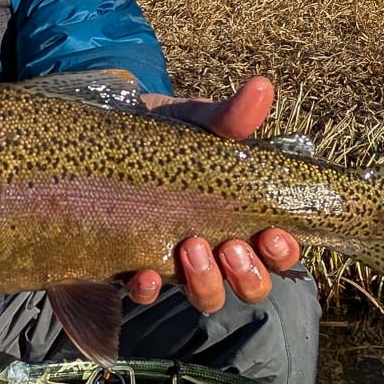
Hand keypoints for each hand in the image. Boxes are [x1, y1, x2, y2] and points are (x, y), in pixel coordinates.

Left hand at [128, 77, 301, 311]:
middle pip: (248, 285)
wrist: (101, 134)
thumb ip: (227, 115)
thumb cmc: (161, 131)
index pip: (275, 250)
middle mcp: (213, 246)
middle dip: (247, 274)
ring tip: (191, 248)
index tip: (274, 235)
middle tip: (230, 247)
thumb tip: (263, 87)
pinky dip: (147, 289)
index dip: (282, 253)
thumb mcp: (193, 120)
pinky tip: (143, 274)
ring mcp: (173, 261)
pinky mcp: (130, 265)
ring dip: (206, 283)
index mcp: (237, 216)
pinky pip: (144, 294)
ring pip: (206, 296)